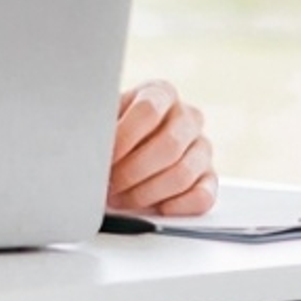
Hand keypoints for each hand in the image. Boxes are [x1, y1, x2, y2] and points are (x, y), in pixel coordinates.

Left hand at [106, 79, 216, 217]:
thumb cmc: (113, 133)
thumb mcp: (104, 120)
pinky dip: (176, 206)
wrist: (126, 148)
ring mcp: (202, 147)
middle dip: (133, 171)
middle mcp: (187, 117)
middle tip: (110, 184)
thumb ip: (101, 128)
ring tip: (122, 198)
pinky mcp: (209, 178)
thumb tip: (91, 148)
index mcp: (161, 93)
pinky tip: (154, 207)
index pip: (149, 109)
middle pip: (169, 145)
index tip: (104, 156)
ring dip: (146, 193)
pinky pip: (202, 197)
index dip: (124, 136)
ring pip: (183, 174)